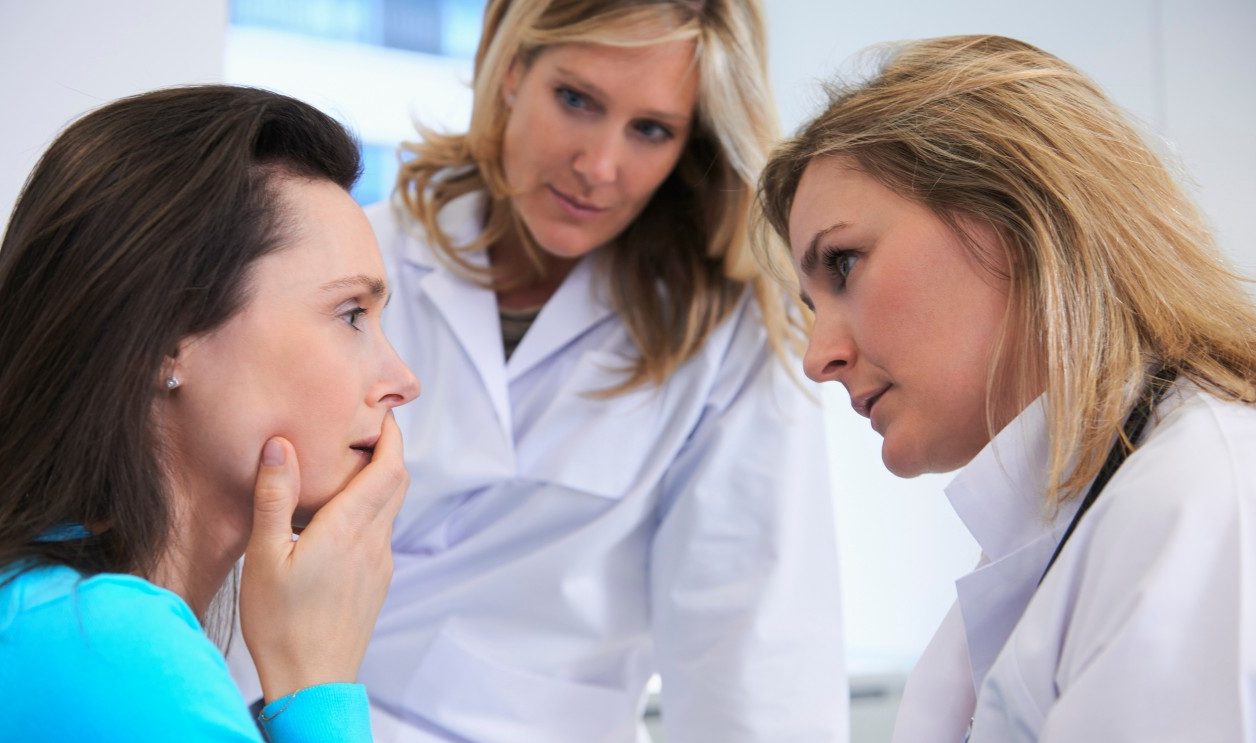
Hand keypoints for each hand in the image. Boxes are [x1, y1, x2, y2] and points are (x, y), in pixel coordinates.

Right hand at [239, 412, 406, 701]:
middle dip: (388, 450)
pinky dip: (371, 509)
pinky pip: (382, 532)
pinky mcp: (377, 581)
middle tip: (365, 428)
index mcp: (350, 528)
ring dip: (380, 480)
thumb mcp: (265, 555)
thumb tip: (280, 444)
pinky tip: (341, 515)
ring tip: (348, 464)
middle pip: (398, 482)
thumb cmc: (282, 623)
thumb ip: (274, 496)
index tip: (380, 411)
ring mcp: (380, 563)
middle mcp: (375, 542)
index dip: (391, 435)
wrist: (313, 681)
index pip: (390, 467)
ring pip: (390, 508)